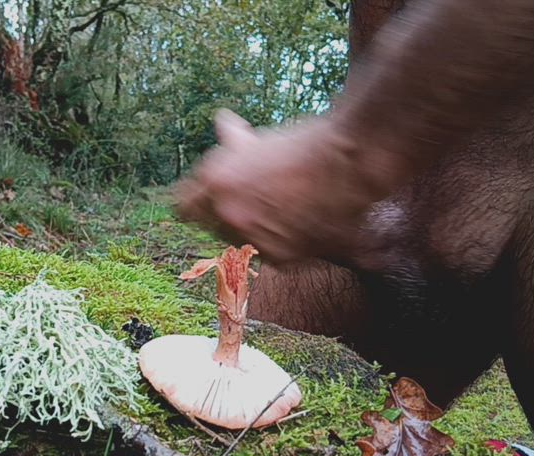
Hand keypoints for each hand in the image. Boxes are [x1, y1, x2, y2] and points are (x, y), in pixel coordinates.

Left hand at [176, 109, 378, 263]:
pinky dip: (276, 242)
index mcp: (215, 181)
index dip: (197, 202)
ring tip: (279, 209)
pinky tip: (295, 222)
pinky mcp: (278, 256)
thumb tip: (221, 121)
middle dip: (225, 214)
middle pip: (210, 227)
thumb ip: (232, 141)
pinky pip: (265, 253)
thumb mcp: (260, 139)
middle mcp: (228, 213)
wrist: (349, 163)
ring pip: (237, 242)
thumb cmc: (305, 144)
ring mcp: (251, 237)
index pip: (183, 208)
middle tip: (253, 201)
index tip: (207, 200)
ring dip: (250, 230)